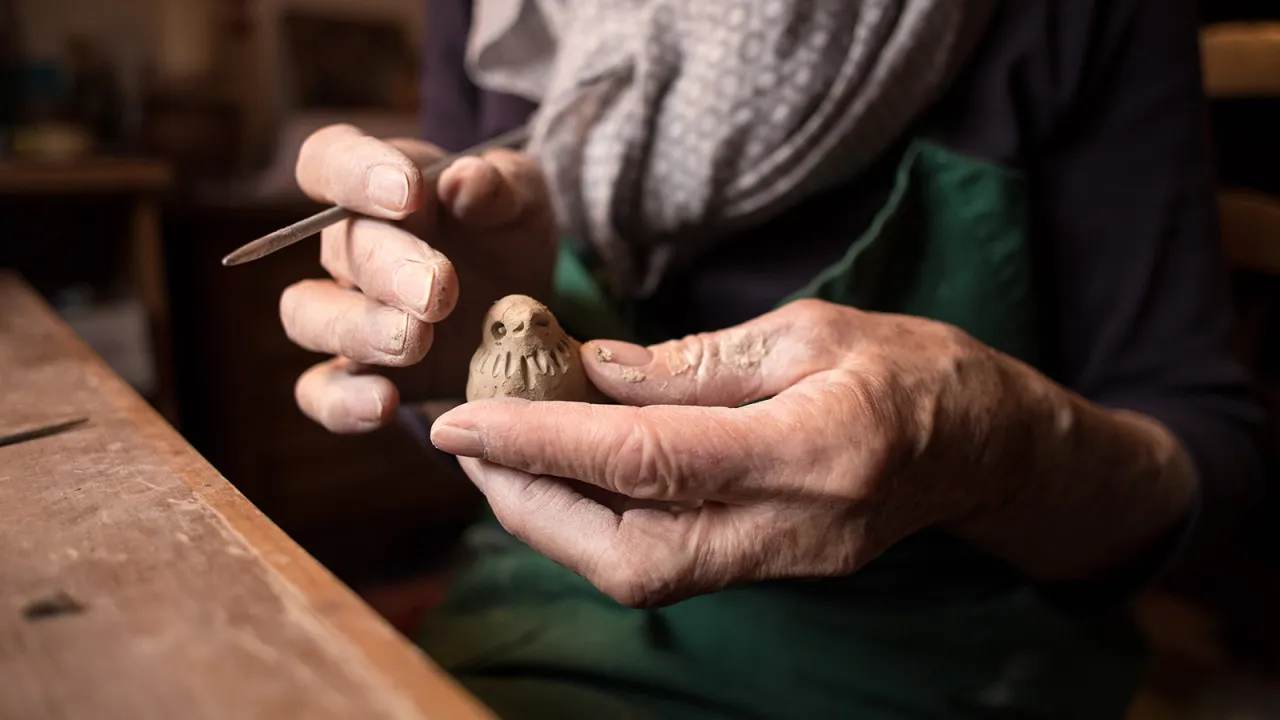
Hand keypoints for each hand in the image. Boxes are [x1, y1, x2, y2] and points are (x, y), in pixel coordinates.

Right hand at [280, 125, 557, 432]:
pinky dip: (343, 402)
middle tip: (439, 290)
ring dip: (359, 330)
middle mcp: (351, 248)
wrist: (525, 305)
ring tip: (416, 341)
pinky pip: (320, 391)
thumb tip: (463, 181)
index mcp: (379, 186)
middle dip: (388, 269)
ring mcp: (348, 313)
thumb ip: (500, 184)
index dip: (355, 172)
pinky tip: (384, 403)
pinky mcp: (358, 374)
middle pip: (338, 248)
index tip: (409, 193)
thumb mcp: (524, 199)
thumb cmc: (509, 234)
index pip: (329, 159)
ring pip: (309, 315)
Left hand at [430, 299, 1195, 607]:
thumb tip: (586, 370)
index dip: (543, 441)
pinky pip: (660, 568)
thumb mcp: (808, 330)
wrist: (986, 447)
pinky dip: (592, 528)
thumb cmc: (911, 368)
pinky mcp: (770, 573)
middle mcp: (795, 527)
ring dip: (549, 521)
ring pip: (636, 575)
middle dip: (527, 500)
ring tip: (497, 457)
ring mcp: (784, 565)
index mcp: (816, 448)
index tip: (459, 419)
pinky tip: (562, 479)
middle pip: (629, 551)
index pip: (650, 458)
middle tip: (465, 441)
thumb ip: (693, 362)